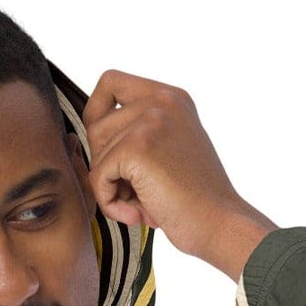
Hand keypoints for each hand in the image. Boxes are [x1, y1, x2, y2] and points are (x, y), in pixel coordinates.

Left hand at [81, 71, 277, 279]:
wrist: (219, 223)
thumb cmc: (195, 200)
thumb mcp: (170, 150)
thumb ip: (138, 132)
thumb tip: (85, 136)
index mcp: (170, 97)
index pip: (110, 82)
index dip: (95, 113)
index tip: (105, 147)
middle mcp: (160, 101)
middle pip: (95, 124)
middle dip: (105, 164)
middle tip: (134, 192)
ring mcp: (150, 121)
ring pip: (95, 152)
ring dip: (108, 186)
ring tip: (139, 203)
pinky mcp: (137, 147)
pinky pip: (98, 176)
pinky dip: (110, 203)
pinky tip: (138, 213)